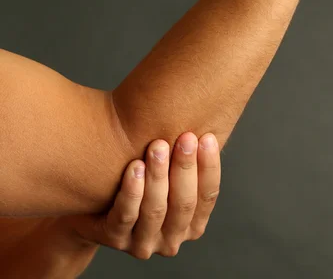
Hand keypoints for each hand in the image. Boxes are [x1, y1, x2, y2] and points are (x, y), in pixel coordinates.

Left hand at [68, 132, 220, 259]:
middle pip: (184, 204)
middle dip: (185, 168)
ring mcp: (143, 242)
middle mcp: (171, 238)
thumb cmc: (139, 176)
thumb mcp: (166, 170)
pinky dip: (132, 192)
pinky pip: (125, 216)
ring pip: (155, 210)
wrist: (93, 205)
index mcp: (191, 223)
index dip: (210, 168)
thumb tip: (204, 119)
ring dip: (158, 176)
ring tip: (158, 147)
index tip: (208, 137)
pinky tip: (134, 167)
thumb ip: (183, 156)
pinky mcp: (115, 239)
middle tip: (185, 137)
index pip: (207, 197)